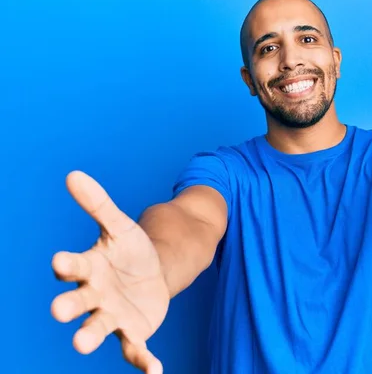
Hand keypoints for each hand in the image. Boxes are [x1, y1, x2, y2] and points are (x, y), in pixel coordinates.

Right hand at [51, 171, 169, 372]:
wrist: (154, 271)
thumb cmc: (130, 249)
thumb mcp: (121, 226)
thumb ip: (98, 205)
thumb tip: (73, 174)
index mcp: (88, 268)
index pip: (73, 266)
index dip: (67, 264)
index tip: (59, 261)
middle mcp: (93, 296)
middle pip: (78, 303)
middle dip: (69, 307)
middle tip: (60, 311)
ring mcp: (111, 316)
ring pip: (98, 329)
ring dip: (89, 336)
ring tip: (81, 343)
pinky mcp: (132, 333)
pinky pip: (135, 349)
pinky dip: (142, 361)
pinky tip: (154, 372)